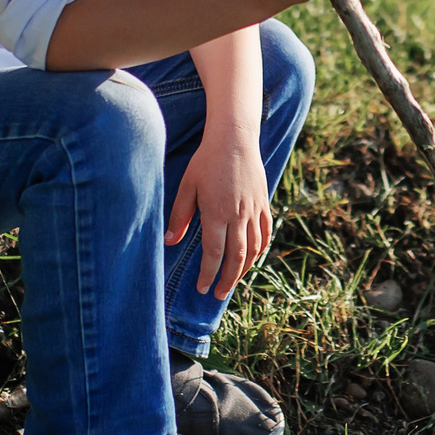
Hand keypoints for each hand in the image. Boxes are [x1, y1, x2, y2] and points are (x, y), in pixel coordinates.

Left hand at [169, 130, 272, 297]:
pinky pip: (266, 234)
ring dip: (244, 270)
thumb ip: (179, 216)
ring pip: (254, 249)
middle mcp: (238, 215)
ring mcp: (254, 210)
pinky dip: (260, 250)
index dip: (208, 274)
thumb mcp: (187, 187)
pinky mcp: (263, 204)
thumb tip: (169, 242)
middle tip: (218, 294)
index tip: (202, 288)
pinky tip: (252, 259)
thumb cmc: (206, 162)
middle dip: (227, 280)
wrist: (234, 139)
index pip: (214, 253)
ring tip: (233, 282)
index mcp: (217, 213)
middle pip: (236, 257)